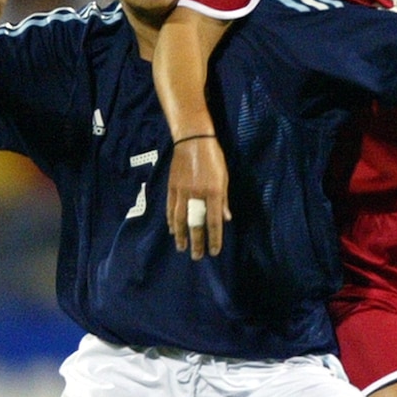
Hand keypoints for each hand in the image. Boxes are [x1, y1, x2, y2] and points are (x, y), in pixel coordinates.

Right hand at [167, 133, 230, 258]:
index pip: (214, 221)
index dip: (214, 238)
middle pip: (196, 224)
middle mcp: (197, 194)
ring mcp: (182, 191)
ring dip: (181, 235)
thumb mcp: (224, 177)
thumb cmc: (213, 157)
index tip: (214, 251)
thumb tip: (225, 219)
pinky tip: (172, 230)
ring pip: (180, 219)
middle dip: (196, 242)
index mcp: (214, 192)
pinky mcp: (172, 187)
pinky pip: (171, 208)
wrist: (193, 140)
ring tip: (181, 248)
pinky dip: (171, 221)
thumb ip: (224, 200)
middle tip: (196, 256)